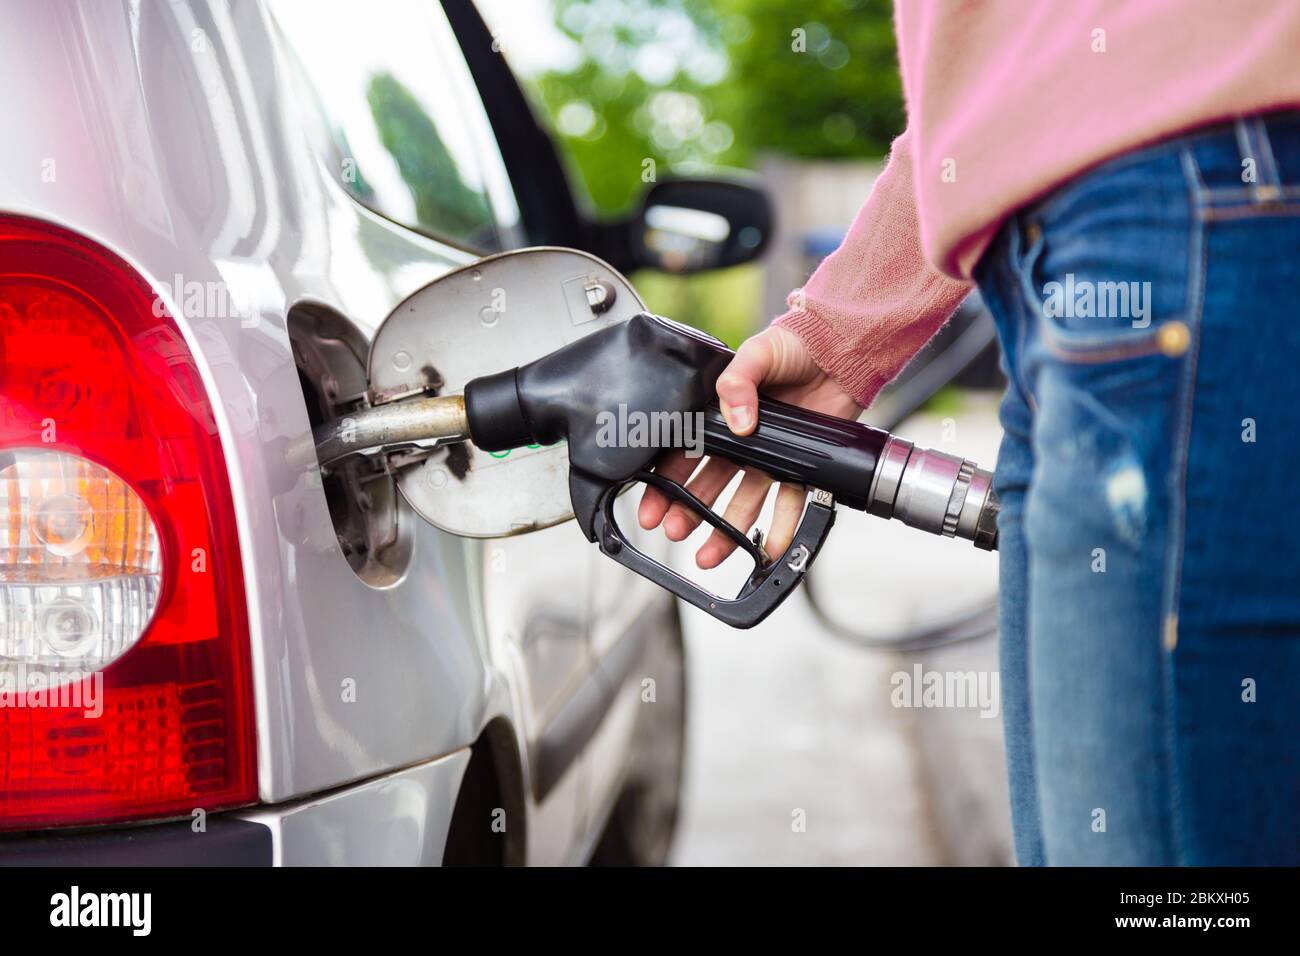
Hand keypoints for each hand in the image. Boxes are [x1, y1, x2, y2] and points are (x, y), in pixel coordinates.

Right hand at [637, 324, 861, 568]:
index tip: (652, 508)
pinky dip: (779, 529)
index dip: (665, 483)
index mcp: (719, 416)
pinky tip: (766, 550)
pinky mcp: (801, 466)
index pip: (683, 456)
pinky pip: (788, 504)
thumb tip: (737, 421)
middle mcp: (741, 442)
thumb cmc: (794, 345)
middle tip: (674, 531)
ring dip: (724, 532)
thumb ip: (737, 381)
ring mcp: (770, 458)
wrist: (839, 349)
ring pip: (741, 504)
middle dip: (688, 513)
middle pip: (707, 487)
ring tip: (708, 555)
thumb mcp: (757, 352)